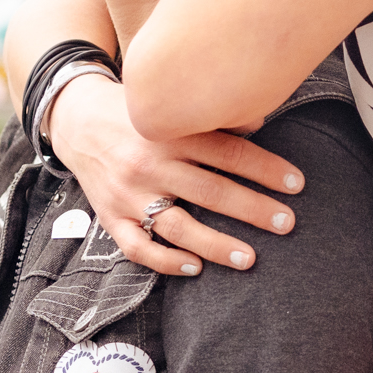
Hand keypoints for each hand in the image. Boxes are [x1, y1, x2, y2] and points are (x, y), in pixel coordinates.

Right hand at [47, 74, 303, 276]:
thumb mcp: (171, 104)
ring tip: (250, 259)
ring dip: (217, 245)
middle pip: (210, 191)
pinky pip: (137, 247)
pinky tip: (195, 268)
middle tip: (287, 223)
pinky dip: (166, 261)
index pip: (228, 152)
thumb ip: (212, 118)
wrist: (76, 121)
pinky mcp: (110, 217)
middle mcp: (150, 163)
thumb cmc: (139, 114)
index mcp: (171, 131)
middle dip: (253, 210)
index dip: (265, 169)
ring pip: (178, 226)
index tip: (296, 185)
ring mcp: (128, 194)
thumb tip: (262, 122)